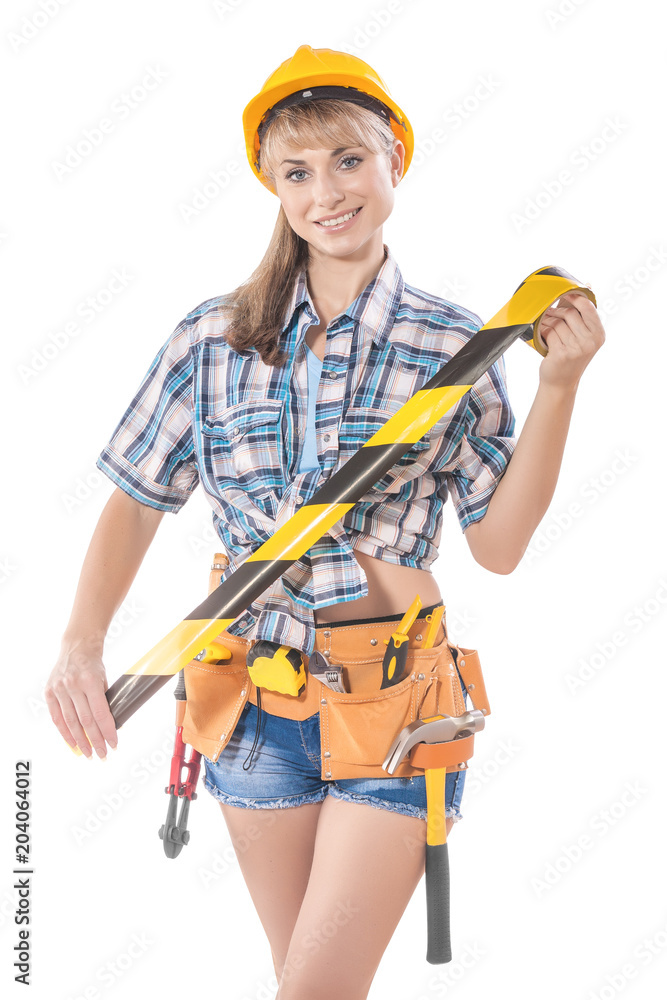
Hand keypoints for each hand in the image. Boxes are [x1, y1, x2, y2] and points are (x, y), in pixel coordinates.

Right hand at [44, 638, 117, 758]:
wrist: (76, 646)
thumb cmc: (94, 664)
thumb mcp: (104, 679)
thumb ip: (105, 701)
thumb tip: (110, 726)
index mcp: (90, 681)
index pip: (100, 713)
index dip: (107, 731)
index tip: (114, 744)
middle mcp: (73, 685)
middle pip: (85, 721)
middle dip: (95, 741)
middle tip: (102, 755)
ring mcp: (59, 689)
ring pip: (70, 722)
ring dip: (80, 741)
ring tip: (88, 754)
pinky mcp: (49, 692)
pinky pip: (56, 717)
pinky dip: (64, 733)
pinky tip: (73, 744)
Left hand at [537, 291, 604, 390]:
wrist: (561, 383)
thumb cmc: (571, 356)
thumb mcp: (584, 337)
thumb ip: (584, 316)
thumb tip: (588, 285)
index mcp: (599, 334)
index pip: (588, 307)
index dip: (575, 297)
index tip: (565, 294)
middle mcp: (590, 341)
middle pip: (569, 314)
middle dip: (555, 311)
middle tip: (548, 312)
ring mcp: (576, 348)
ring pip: (557, 323)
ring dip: (547, 321)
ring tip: (544, 325)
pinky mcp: (561, 353)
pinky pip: (549, 332)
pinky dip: (542, 331)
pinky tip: (541, 335)